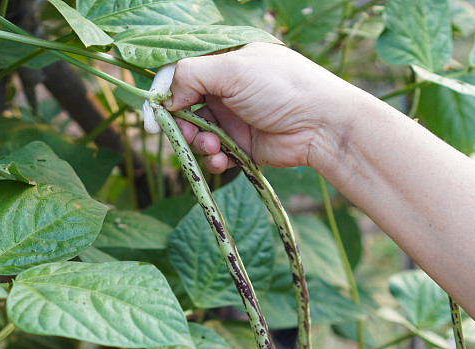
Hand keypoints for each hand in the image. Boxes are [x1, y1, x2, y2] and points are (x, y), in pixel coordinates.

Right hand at [164, 43, 348, 172]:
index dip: (164, 92)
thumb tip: (167, 98)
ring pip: (198, 134)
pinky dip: (214, 160)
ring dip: (198, 144)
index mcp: (226, 62)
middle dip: (180, 123)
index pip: (182, 73)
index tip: (154, 114)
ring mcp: (235, 118)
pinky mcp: (242, 146)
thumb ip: (191, 76)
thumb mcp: (232, 69)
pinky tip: (222, 160)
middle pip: (185, 107)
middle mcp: (227, 89)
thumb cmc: (280, 87)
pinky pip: (216, 155)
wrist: (320, 125)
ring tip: (212, 148)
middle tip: (183, 135)